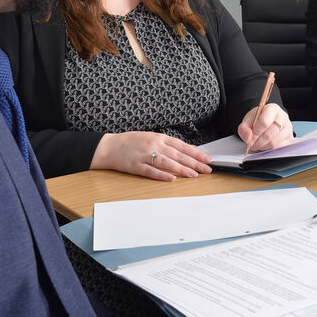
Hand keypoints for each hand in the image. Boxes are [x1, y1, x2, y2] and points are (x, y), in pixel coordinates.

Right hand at [90, 131, 212, 181]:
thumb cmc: (132, 142)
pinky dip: (161, 175)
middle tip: (206, 169)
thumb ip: (169, 144)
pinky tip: (171, 179)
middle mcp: (153, 145)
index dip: (196, 153)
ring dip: (181, 169)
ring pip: (166, 163)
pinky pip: (150, 171)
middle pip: (177, 154)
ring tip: (194, 175)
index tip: (207, 159)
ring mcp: (144, 156)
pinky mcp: (135, 166)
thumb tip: (187, 150)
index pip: (182, 146)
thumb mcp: (152, 138)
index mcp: (159, 137)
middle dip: (194, 162)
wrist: (109, 146)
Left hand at [238, 103, 293, 152]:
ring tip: (257, 144)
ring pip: (274, 143)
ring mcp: (288, 129)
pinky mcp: (289, 139)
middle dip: (258, 142)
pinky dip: (269, 149)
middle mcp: (283, 118)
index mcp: (273, 109)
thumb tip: (248, 137)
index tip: (250, 138)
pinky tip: (264, 145)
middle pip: (270, 134)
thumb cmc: (258, 119)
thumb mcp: (248, 120)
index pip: (264, 122)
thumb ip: (244, 128)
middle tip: (251, 144)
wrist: (265, 121)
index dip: (255, 132)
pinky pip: (278, 148)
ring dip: (262, 146)